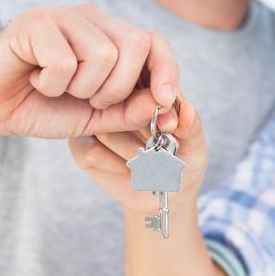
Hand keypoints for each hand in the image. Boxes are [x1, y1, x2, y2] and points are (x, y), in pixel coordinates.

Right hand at [0, 4, 179, 139]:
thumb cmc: (43, 107)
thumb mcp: (95, 116)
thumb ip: (129, 110)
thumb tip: (164, 102)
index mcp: (109, 34)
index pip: (154, 41)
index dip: (167, 70)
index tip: (166, 101)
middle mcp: (90, 17)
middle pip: (135, 45)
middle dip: (117, 88)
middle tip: (87, 99)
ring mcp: (62, 15)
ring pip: (102, 54)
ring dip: (80, 88)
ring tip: (57, 87)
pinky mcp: (35, 22)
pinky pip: (64, 61)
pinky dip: (50, 84)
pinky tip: (35, 79)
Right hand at [69, 97, 206, 215]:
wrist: (160, 197)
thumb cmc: (180, 163)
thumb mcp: (194, 147)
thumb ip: (191, 128)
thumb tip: (187, 110)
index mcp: (144, 87)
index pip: (141, 79)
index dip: (154, 103)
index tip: (168, 126)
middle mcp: (115, 100)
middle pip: (117, 102)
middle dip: (142, 130)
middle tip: (159, 149)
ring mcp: (94, 122)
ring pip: (105, 129)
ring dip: (131, 152)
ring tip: (146, 161)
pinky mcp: (80, 145)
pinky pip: (93, 152)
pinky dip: (116, 167)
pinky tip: (128, 172)